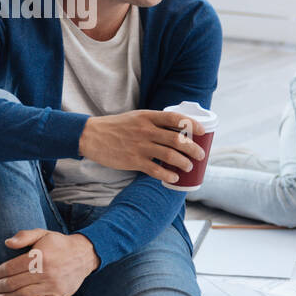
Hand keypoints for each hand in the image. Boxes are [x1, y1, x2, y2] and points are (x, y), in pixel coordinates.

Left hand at [0, 229, 98, 295]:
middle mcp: (46, 272)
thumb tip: (7, 243)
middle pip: (14, 283)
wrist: (85, 254)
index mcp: (39, 256)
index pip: (10, 268)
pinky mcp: (60, 295)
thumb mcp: (42, 233)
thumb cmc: (59, 244)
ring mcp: (53, 285)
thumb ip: (24, 236)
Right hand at [79, 109, 205, 183]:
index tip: (203, 131)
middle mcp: (146, 130)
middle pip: (177, 139)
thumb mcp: (137, 118)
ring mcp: (140, 146)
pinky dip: (168, 175)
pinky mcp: (133, 161)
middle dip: (193, 149)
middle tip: (200, 155)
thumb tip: (179, 130)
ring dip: (184, 163)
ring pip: (169, 156)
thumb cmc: (118, 127)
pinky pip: (155, 170)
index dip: (192, 125)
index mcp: (148, 117)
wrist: (92, 136)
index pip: (175, 118)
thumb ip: (155, 123)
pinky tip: (174, 178)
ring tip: (189, 167)